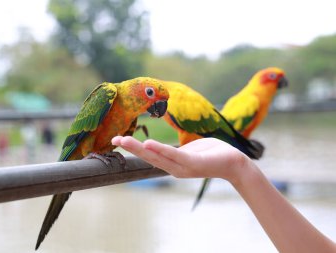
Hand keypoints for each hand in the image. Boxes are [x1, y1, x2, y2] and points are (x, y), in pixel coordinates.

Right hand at [111, 136, 250, 183]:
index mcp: (173, 164)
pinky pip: (176, 156)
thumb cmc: (211, 153)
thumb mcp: (189, 150)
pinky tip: (149, 144)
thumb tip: (160, 147)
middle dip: (130, 148)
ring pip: (158, 157)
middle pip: (148, 157)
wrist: (234, 162)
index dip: (133, 149)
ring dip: (140, 148)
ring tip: (124, 141)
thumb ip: (173, 150)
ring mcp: (184, 167)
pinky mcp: (194, 163)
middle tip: (113, 139)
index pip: (149, 155)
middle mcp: (175, 168)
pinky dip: (161, 150)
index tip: (117, 140)